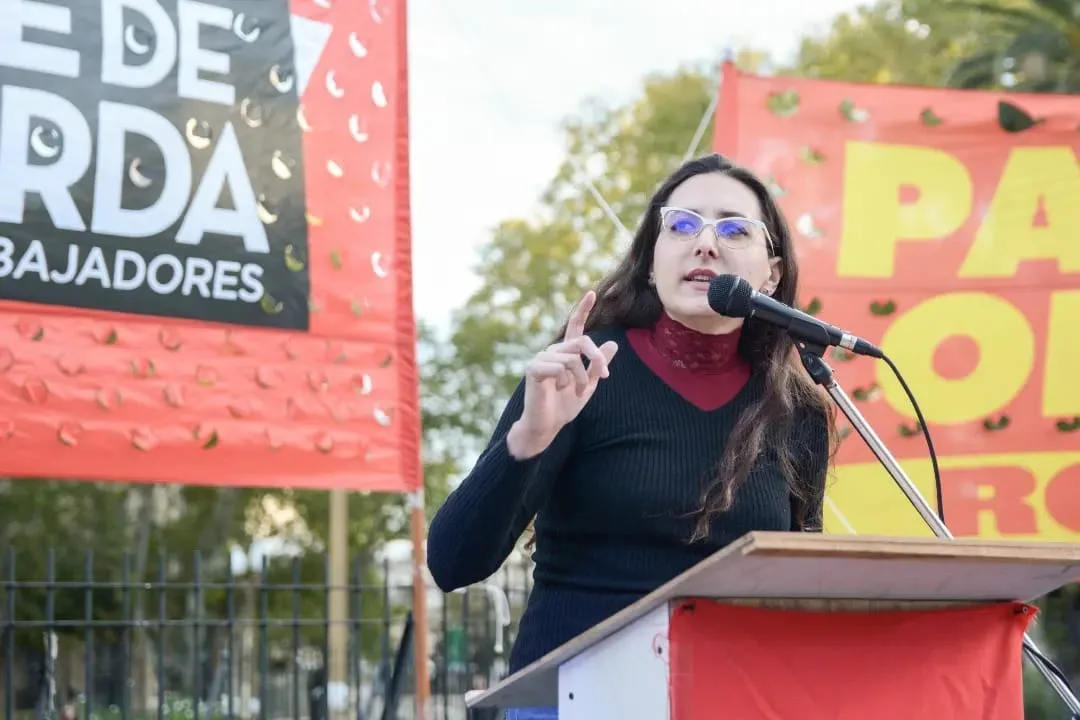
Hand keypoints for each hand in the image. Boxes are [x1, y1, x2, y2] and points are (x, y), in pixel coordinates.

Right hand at [507, 291, 618, 458]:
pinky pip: (559, 367)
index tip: (592, 293)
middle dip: (597, 359)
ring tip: (578, 392)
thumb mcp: (588, 384)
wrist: (547, 426)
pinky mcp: (534, 368)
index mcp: (566, 353)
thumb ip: (597, 365)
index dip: (583, 310)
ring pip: (573, 358)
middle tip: (604, 377)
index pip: (575, 327)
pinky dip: (565, 381)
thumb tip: (612, 344)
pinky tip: (557, 390)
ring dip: (581, 378)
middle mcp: (553, 351)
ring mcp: (541, 358)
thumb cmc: (565, 405)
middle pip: (582, 342)